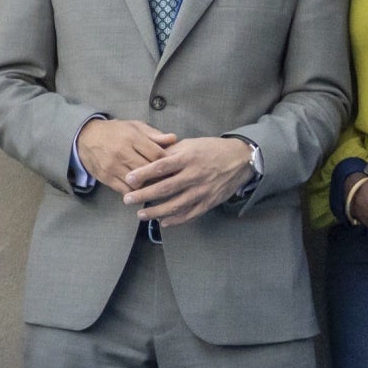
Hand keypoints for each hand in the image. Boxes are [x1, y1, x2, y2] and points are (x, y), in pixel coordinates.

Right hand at [76, 117, 171, 189]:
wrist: (85, 137)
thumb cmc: (115, 131)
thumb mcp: (134, 127)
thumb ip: (154, 134)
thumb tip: (174, 138)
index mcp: (132, 137)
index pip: (157, 154)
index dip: (168, 163)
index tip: (175, 168)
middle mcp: (122, 152)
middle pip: (148, 170)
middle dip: (161, 176)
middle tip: (170, 181)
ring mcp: (113, 166)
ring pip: (138, 182)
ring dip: (149, 186)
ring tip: (157, 187)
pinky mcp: (106, 177)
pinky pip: (125, 190)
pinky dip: (135, 192)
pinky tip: (141, 190)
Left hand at [123, 134, 255, 226]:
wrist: (240, 160)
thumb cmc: (211, 149)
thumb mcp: (190, 144)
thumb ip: (170, 152)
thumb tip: (148, 157)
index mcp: (188, 158)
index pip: (162, 166)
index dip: (144, 173)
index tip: (129, 179)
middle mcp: (195, 175)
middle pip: (165, 188)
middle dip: (144, 195)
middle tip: (127, 200)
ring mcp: (202, 191)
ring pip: (176, 205)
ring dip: (156, 212)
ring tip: (141, 214)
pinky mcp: (209, 202)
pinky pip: (190, 214)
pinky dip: (176, 220)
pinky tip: (162, 222)